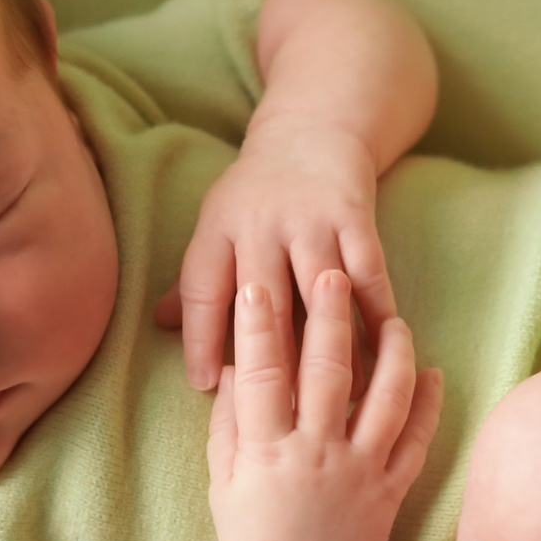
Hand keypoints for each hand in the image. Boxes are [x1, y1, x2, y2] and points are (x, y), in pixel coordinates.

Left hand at [156, 121, 396, 388]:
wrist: (312, 131)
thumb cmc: (255, 193)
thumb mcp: (217, 223)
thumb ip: (196, 278)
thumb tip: (158, 325)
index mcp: (219, 227)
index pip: (203, 288)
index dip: (200, 338)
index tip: (204, 385)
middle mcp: (261, 223)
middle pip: (264, 297)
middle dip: (271, 356)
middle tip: (279, 410)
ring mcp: (311, 219)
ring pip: (319, 292)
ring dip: (330, 346)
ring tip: (340, 398)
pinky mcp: (355, 217)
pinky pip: (367, 273)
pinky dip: (376, 315)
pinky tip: (383, 353)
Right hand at [210, 270, 442, 540]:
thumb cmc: (250, 535)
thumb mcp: (224, 478)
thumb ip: (229, 421)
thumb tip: (234, 367)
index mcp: (267, 450)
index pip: (261, 376)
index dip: (257, 328)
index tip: (257, 286)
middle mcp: (316, 455)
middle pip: (326, 373)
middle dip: (329, 319)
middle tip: (332, 275)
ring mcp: (359, 472)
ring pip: (384, 400)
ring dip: (393, 353)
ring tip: (395, 320)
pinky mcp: (390, 491)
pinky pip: (417, 442)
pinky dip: (430, 405)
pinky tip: (433, 373)